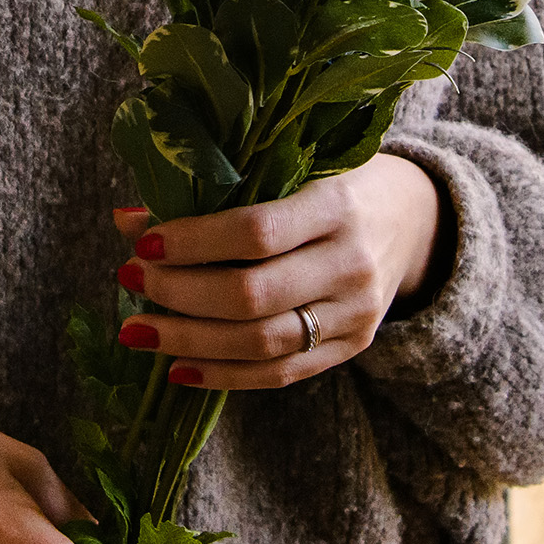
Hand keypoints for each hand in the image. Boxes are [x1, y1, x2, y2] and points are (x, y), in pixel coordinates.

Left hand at [114, 154, 440, 390]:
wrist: (416, 219)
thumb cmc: (336, 180)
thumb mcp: (292, 168)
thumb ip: (219, 191)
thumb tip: (127, 221)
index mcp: (337, 205)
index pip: (256, 232)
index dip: (193, 242)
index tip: (142, 244)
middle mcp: (351, 263)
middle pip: (253, 296)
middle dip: (179, 293)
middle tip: (128, 280)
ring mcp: (356, 313)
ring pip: (261, 344)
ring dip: (188, 340)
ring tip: (137, 330)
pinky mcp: (351, 347)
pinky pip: (279, 374)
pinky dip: (222, 376)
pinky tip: (177, 368)